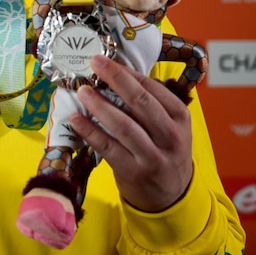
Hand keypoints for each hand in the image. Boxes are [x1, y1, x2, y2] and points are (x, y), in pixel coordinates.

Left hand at [69, 55, 192, 212]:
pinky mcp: (134, 172)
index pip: (151, 88)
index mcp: (180, 117)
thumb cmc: (165, 151)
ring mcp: (153, 156)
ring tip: (82, 90)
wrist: (171, 195)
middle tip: (94, 63)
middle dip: (115, 79)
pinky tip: (76, 119)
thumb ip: (150, 104)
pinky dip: (90, 132)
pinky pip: (108, 148)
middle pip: (140, 102)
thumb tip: (115, 73)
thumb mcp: (170, 126)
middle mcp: (170, 136)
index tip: (106, 59)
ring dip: (100, 105)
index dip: (126, 72)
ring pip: (124, 126)